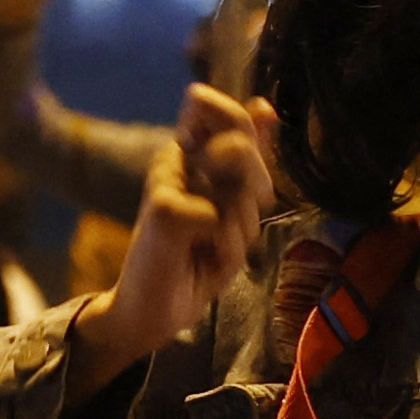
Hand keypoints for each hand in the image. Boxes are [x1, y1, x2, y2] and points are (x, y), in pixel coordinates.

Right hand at [68, 82, 271, 385]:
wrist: (154, 312)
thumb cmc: (195, 261)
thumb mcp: (233, 209)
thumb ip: (249, 159)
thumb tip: (265, 106)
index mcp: (192, 155)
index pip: (233, 119)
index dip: (249, 142)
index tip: (237, 184)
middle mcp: (175, 161)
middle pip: (241, 146)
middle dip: (254, 192)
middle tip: (231, 225)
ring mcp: (165, 182)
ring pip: (239, 188)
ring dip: (239, 230)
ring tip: (212, 249)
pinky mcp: (162, 208)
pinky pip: (222, 220)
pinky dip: (223, 250)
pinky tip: (196, 260)